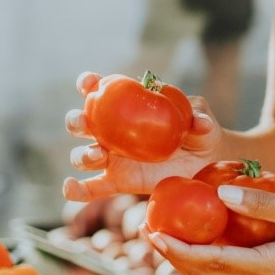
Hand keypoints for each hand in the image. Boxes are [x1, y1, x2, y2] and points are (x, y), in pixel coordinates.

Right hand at [63, 71, 223, 200]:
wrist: (205, 162)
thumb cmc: (199, 131)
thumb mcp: (201, 119)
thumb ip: (198, 117)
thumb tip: (199, 122)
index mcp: (127, 106)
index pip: (101, 90)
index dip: (89, 84)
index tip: (89, 84)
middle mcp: (112, 131)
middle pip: (82, 123)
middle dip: (77, 121)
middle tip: (86, 123)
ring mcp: (113, 158)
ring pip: (83, 156)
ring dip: (82, 155)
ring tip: (99, 156)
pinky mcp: (118, 182)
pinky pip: (92, 188)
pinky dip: (76, 190)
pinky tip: (69, 188)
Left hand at [143, 185, 274, 274]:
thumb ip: (264, 203)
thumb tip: (222, 195)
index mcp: (272, 267)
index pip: (215, 262)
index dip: (180, 250)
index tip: (154, 232)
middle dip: (174, 255)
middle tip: (147, 228)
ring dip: (187, 257)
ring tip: (162, 232)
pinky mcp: (271, 266)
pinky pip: (230, 266)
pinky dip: (207, 254)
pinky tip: (197, 231)